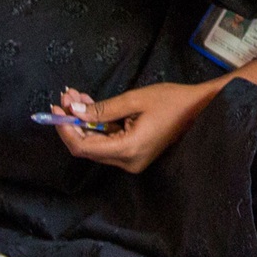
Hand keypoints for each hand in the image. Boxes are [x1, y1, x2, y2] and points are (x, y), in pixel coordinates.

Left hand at [49, 81, 221, 173]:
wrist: (200, 109)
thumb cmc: (172, 101)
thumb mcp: (134, 100)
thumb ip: (102, 108)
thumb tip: (73, 110)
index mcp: (128, 150)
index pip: (83, 147)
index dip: (66, 129)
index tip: (56, 108)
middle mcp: (127, 161)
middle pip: (87, 147)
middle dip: (73, 121)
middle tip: (66, 95)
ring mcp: (131, 160)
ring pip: (96, 143)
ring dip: (83, 120)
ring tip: (76, 95)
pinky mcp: (134, 153)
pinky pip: (108, 141)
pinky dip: (97, 124)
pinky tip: (89, 104)